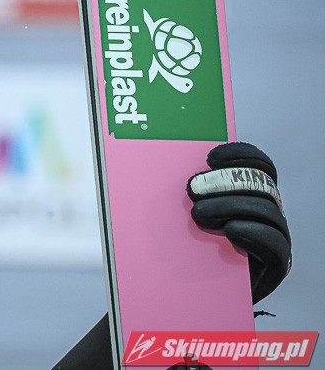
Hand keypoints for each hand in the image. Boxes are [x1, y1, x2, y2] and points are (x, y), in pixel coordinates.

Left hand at [187, 142, 290, 302]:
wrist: (193, 294)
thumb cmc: (186, 248)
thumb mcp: (185, 214)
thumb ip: (193, 190)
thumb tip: (172, 164)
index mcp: (251, 193)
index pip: (259, 164)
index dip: (240, 154)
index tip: (210, 156)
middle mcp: (269, 212)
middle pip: (261, 184)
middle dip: (226, 181)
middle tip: (192, 189)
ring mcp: (275, 236)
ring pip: (267, 210)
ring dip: (230, 206)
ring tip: (199, 214)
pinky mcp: (276, 264)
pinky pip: (274, 242)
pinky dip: (252, 232)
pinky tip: (230, 230)